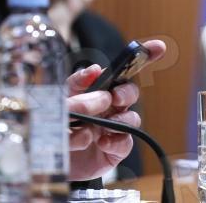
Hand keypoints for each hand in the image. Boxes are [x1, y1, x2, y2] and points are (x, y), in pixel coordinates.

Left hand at [65, 39, 165, 179]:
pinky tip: (103, 142)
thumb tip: (97, 70)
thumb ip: (76, 85)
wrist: (48, 159)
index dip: (141, 56)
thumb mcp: (58, 101)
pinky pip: (126, 141)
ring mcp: (112, 127)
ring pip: (131, 117)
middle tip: (114, 98)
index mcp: (94, 89)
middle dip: (126, 93)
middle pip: (129, 92)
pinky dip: (117, 141)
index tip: (157, 46)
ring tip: (102, 126)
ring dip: (119, 120)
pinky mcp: (115, 148)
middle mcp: (106, 106)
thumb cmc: (53, 125)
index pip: (119, 71)